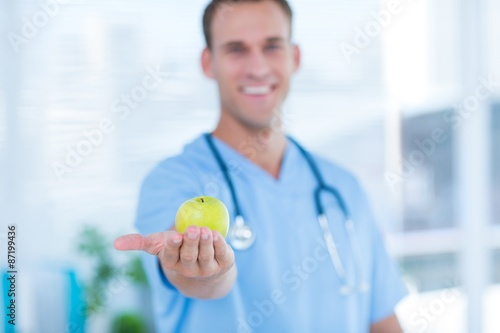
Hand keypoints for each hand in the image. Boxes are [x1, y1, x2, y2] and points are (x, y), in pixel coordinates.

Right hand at [114, 226, 234, 280]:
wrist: (204, 266)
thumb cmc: (178, 249)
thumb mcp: (159, 244)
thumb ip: (139, 242)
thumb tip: (115, 243)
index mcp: (172, 262)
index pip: (171, 256)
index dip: (174, 246)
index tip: (175, 236)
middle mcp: (189, 269)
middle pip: (190, 255)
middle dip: (191, 242)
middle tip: (193, 229)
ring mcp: (207, 269)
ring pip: (206, 255)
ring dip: (206, 243)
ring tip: (206, 230)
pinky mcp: (223, 264)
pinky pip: (222, 254)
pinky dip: (220, 244)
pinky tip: (217, 235)